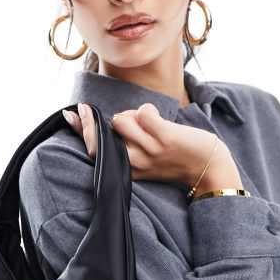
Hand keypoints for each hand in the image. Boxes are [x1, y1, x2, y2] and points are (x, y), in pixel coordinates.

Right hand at [62, 102, 237, 188]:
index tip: (72, 113)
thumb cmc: (176, 160)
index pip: (95, 149)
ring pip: (122, 120)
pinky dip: (148, 110)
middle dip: (97, 119)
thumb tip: (107, 120)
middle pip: (102, 136)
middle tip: (106, 113)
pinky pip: (143, 113)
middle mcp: (134, 163)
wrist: (208, 169)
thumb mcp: (145, 159)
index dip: (81, 129)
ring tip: (144, 122)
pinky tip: (157, 117)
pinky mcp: (164, 139)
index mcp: (126, 169)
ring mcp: (148, 151)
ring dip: (131, 114)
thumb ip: (125, 143)